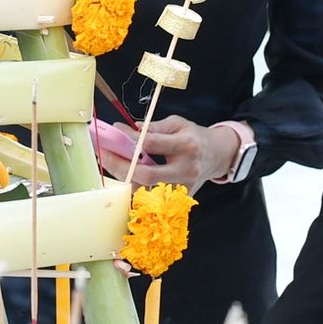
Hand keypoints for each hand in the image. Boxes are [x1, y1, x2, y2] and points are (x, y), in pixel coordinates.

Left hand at [95, 116, 242, 190]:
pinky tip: (123, 180)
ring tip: (109, 166)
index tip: (114, 132)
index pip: (152, 144)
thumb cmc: (195, 137)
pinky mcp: (181, 199)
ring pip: (147, 192)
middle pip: (147, 175)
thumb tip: (127, 130)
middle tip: (104, 155)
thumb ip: (154, 127)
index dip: (130, 139)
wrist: (218, 155)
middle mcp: (185, 169)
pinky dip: (136, 191)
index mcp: (186, 145)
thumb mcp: (178, 124)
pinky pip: (153, 199)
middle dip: (121, 165)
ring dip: (124, 180)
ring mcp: (183, 188)